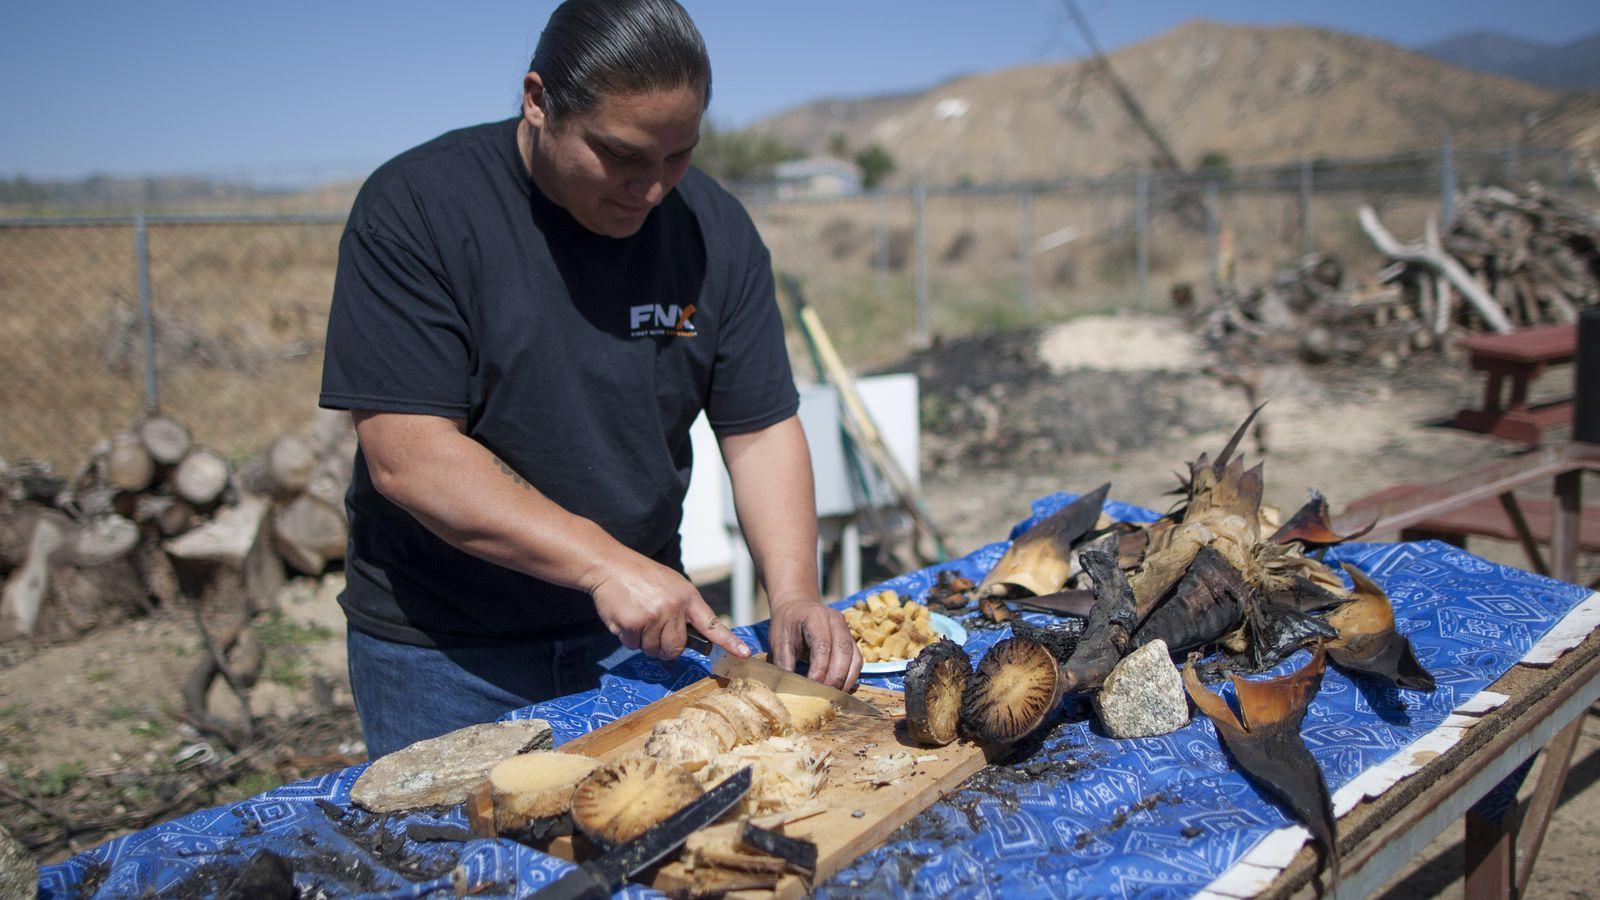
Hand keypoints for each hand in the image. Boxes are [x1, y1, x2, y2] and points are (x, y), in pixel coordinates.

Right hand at [588, 556, 748, 660]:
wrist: (609, 564)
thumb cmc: (640, 577)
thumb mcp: (671, 586)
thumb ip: (682, 611)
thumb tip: (683, 644)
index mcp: (688, 597)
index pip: (712, 624)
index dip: (729, 642)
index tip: (744, 654)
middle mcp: (675, 607)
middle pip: (676, 647)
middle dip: (664, 647)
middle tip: (652, 629)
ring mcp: (655, 615)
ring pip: (653, 649)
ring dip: (642, 641)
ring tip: (636, 616)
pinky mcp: (634, 623)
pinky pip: (633, 645)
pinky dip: (627, 636)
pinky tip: (624, 616)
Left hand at [769, 594, 861, 690]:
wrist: (797, 608)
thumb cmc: (787, 625)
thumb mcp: (778, 640)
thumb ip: (783, 662)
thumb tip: (787, 688)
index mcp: (815, 616)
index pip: (823, 645)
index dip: (820, 668)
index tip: (812, 687)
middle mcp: (836, 620)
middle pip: (843, 651)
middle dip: (835, 677)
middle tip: (824, 696)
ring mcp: (846, 630)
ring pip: (854, 658)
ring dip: (845, 680)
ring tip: (833, 697)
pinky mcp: (851, 641)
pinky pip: (857, 661)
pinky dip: (850, 677)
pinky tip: (839, 689)